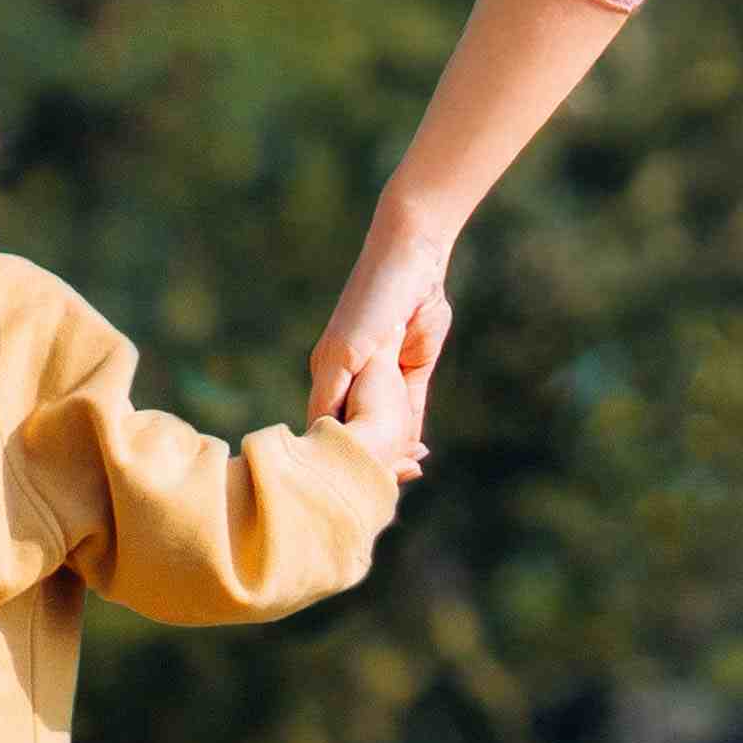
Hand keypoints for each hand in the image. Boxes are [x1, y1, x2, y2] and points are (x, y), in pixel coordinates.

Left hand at [309, 218, 455, 471]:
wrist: (414, 254)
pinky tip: (359, 462)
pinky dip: (342, 438)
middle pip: (329, 436)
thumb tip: (412, 446)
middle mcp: (328, 372)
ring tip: (377, 487)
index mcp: (342, 376)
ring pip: (326, 430)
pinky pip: (330, 407)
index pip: (341, 430)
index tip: (388, 485)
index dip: (360, 460)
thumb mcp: (415, 363)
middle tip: (393, 489)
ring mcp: (329, 364)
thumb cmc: (417, 301)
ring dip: (348, 460)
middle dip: (357, 467)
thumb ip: (409, 403)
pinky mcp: (338, 354)